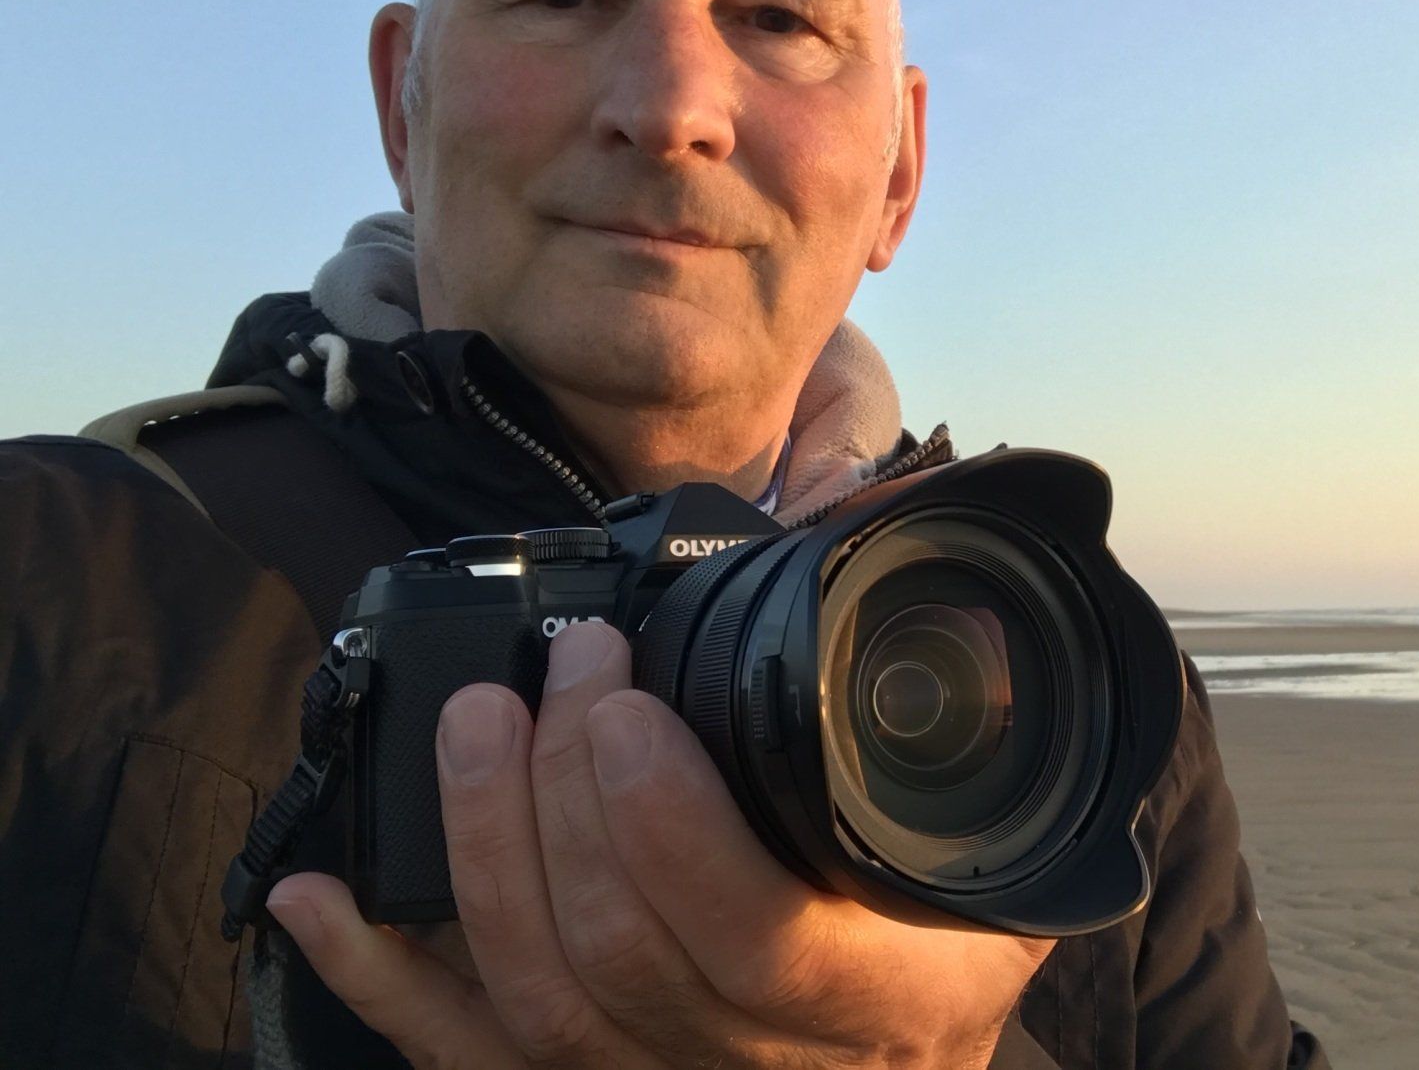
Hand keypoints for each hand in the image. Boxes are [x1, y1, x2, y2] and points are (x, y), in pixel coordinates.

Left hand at [267, 621, 1054, 1068]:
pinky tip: (320, 897)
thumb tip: (874, 511)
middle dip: (564, 795)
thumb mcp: (992, 823)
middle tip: (568, 666)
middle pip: (627, 959)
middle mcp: (777, 1066)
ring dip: (485, 850)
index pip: (764, 940)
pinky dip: (382, 977)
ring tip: (473, 722)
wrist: (918, 1040)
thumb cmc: (959, 919)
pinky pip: (469, 1059)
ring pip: (543, 1005)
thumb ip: (940, 710)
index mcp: (892, 995)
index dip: (673, 824)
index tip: (626, 699)